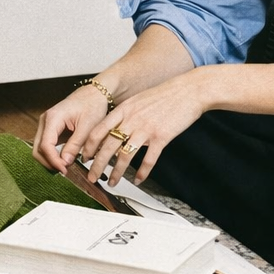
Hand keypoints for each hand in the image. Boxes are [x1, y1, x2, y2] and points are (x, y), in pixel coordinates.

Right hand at [33, 86, 111, 174]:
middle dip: (49, 162)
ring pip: (40, 148)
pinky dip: (53, 155)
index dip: (53, 160)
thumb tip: (65, 163)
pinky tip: (65, 159)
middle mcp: (45, 121)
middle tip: (65, 171)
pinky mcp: (51, 129)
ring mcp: (46, 125)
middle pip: (38, 149)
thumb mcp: (87, 127)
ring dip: (50, 160)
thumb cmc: (92, 105)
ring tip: (66, 166)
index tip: (64, 170)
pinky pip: (46, 145)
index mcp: (53, 118)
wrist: (94, 94)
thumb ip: (75, 145)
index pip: (45, 145)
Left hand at [75, 72, 205, 188]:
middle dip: (97, 165)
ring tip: (113, 182)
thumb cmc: (165, 95)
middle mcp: (131, 120)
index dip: (89, 147)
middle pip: (107, 146)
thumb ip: (125, 114)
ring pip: (124, 156)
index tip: (85, 158)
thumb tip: (114, 128)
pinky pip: (148, 160)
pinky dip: (142, 172)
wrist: (188, 91)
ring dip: (117, 173)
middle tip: (92, 177)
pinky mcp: (161, 137)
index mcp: (124, 109)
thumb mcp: (138, 100)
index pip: (98, 131)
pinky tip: (139, 179)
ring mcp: (145, 129)